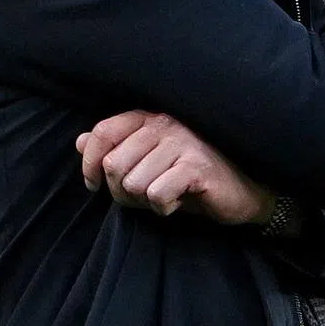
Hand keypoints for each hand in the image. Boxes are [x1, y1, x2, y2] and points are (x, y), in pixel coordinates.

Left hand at [75, 110, 274, 224]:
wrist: (245, 189)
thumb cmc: (193, 175)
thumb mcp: (150, 162)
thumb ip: (116, 149)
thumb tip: (80, 141)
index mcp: (150, 117)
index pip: (102, 132)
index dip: (90, 163)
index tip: (94, 185)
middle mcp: (165, 123)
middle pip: (113, 164)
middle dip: (122, 191)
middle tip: (146, 194)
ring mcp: (182, 143)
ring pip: (134, 184)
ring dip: (146, 200)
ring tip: (168, 193)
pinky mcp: (197, 166)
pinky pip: (157, 196)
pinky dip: (165, 207)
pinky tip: (182, 199)